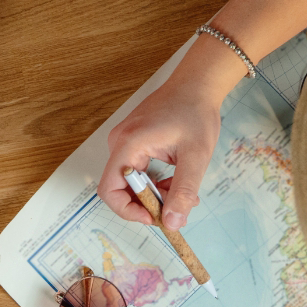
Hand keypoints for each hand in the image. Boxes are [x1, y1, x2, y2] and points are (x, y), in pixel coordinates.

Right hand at [100, 77, 224, 229]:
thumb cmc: (195, 112)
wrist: (197, 84)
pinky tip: (176, 180)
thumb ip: (183, 191)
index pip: (109, 190)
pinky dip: (155, 182)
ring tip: (181, 193)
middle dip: (147, 203)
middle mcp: (119, 143)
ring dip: (154, 193)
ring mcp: (125, 142)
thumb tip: (171, 222)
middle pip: (121, 188)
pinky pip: (137, 171)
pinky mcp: (133, 142)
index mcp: (128, 144)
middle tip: (173, 209)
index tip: (153, 217)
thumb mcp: (196, 156)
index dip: (127, 210)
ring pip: (131, 181)